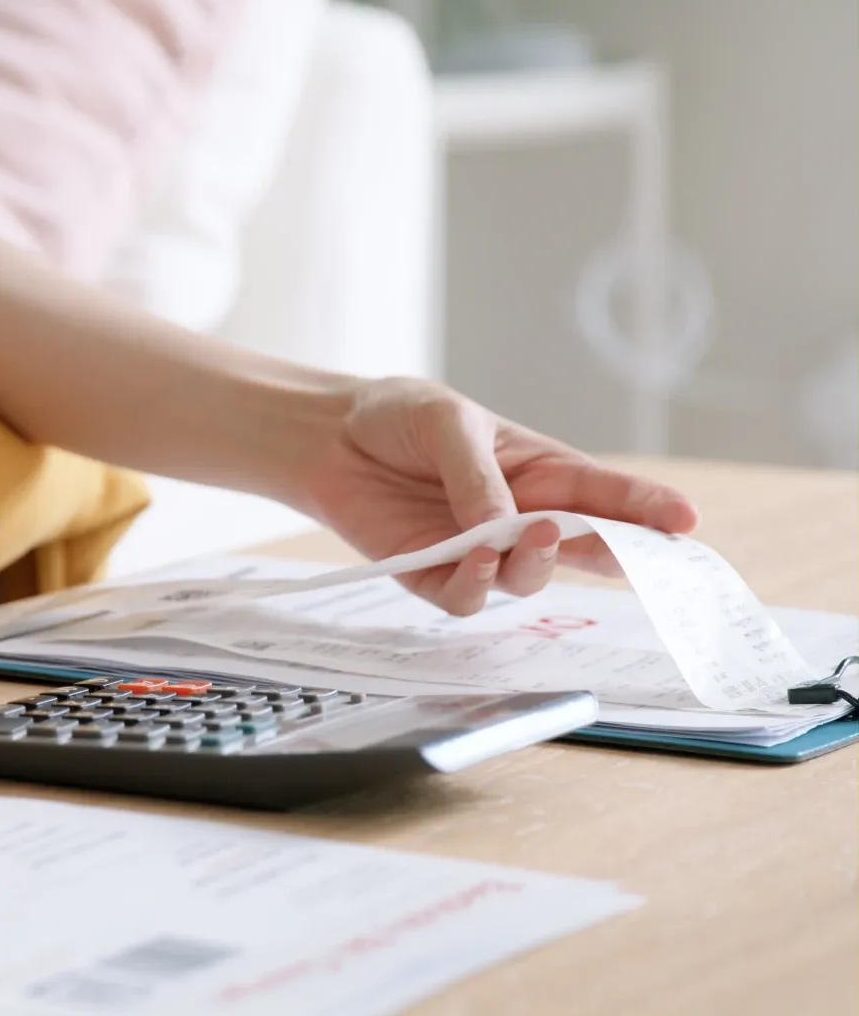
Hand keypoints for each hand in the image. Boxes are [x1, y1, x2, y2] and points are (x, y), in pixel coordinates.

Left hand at [293, 378, 698, 614]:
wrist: (327, 437)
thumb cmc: (398, 418)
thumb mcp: (447, 422)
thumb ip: (479, 475)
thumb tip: (508, 527)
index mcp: (541, 473)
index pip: (606, 495)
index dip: (648, 510)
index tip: (687, 520)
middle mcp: (521, 519)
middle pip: (585, 549)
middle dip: (620, 556)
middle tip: (633, 553)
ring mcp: (479, 552)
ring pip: (528, 580)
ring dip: (536, 564)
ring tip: (530, 535)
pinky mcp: (432, 576)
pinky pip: (466, 597)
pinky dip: (474, 584)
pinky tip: (471, 559)